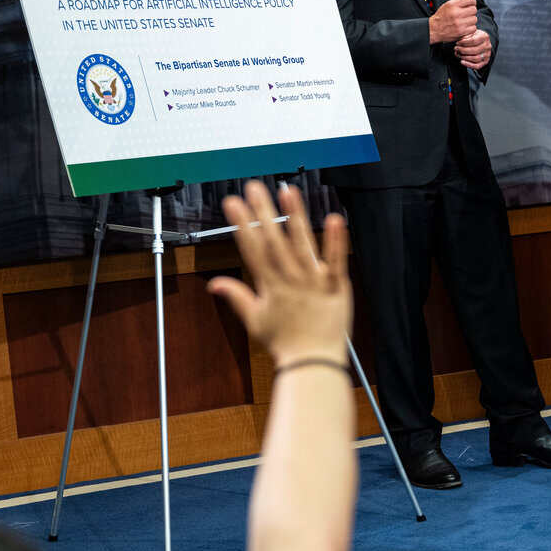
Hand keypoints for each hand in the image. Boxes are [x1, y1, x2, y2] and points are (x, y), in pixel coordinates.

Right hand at [208, 181, 351, 367]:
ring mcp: (314, 283)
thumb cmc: (284, 343)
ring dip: (295, 217)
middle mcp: (291, 280)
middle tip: (253, 187)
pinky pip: (336, 261)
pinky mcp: (337, 287)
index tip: (232, 203)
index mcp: (270, 286)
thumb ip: (236, 296)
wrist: (313, 363)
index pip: (253, 250)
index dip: (242, 225)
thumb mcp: (255, 320)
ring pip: (303, 245)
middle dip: (262, 212)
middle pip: (275, 241)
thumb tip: (214, 283)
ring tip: (288, 192)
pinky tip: (334, 219)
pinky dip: (336, 242)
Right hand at [428, 0, 478, 43]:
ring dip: (471, 20)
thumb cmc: (441, 17)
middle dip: (471, 11)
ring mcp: (459, 23)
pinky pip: (473, 28)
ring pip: (474, 19)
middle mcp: (456, 13)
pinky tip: (465, 26)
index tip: (471, 4)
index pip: (470, 0)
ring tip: (465, 20)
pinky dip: (471, 28)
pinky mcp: (461, 32)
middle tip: (467, 13)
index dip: (472, 2)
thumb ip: (460, 0)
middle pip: (474, 9)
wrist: (434, 29)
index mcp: (452, 4)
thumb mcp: (448, 4)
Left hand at [455, 28, 491, 70]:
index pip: (473, 41)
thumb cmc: (473, 37)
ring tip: (458, 54)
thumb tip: (460, 42)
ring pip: (476, 58)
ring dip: (465, 57)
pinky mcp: (485, 62)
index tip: (457, 43)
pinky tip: (462, 61)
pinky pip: (477, 66)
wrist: (480, 42)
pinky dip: (468, 65)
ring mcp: (487, 54)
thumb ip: (466, 35)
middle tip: (456, 49)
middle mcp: (487, 46)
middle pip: (475, 50)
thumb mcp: (470, 33)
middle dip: (463, 50)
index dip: (464, 42)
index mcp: (484, 36)